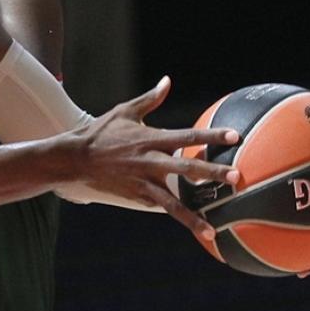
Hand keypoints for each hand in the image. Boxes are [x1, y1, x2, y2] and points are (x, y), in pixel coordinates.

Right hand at [62, 76, 241, 240]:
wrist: (74, 159)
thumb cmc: (100, 133)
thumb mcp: (125, 111)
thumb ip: (150, 99)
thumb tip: (167, 81)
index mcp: (151, 138)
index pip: (188, 135)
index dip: (212, 135)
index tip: (234, 136)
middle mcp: (151, 161)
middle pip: (187, 167)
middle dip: (212, 172)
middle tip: (235, 177)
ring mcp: (143, 182)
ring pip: (173, 202)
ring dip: (194, 215)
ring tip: (213, 229)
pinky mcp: (136, 196)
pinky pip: (160, 206)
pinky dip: (176, 216)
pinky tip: (194, 228)